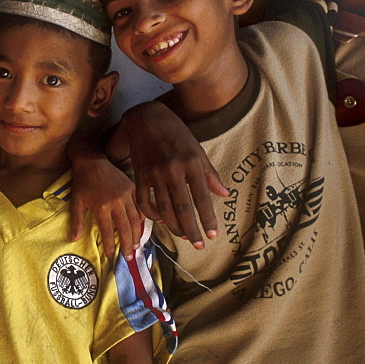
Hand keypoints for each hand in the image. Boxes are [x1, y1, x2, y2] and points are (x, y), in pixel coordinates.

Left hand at [70, 148, 143, 258]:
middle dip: (127, 244)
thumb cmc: (83, 182)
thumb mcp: (76, 201)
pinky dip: (142, 217)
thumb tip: (74, 239)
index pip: (107, 231)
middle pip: (125, 228)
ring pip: (135, 219)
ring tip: (136, 246)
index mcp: (101, 206)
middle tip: (129, 257)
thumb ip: (76, 221)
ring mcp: (127, 194)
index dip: (110, 245)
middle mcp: (116, 202)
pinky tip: (141, 227)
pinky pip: (140, 206)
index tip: (112, 256)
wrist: (92, 160)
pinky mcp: (132, 188)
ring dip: (136, 234)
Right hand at [122, 102, 227, 247]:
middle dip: (192, 229)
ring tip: (183, 236)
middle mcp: (173, 170)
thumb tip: (225, 194)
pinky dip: (151, 214)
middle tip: (199, 245)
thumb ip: (210, 174)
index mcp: (191, 164)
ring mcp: (154, 173)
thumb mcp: (198, 150)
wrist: (147, 118)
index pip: (202, 198)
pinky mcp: (139, 175)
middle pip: (183, 208)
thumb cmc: (177, 133)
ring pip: (164, 208)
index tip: (213, 235)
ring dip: (174, 226)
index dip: (208, 219)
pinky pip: (144, 201)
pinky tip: (160, 221)